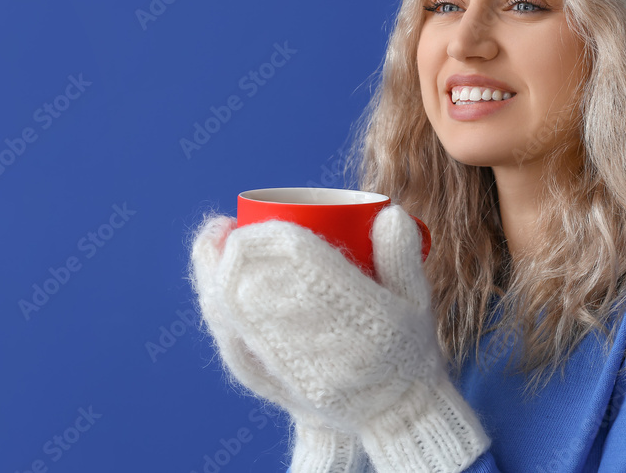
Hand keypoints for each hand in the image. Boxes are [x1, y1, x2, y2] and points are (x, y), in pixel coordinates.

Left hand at [210, 205, 489, 471]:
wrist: (396, 414)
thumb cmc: (408, 349)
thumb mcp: (416, 301)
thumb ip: (402, 255)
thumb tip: (389, 212)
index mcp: (365, 314)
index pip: (301, 263)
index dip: (265, 236)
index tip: (251, 218)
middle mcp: (325, 342)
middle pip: (257, 287)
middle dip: (229, 252)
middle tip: (224, 227)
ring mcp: (296, 368)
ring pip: (238, 317)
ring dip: (213, 277)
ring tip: (210, 247)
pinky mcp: (279, 386)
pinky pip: (235, 348)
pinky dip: (217, 313)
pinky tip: (209, 291)